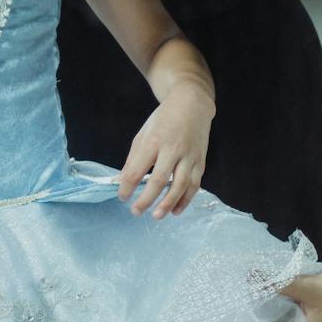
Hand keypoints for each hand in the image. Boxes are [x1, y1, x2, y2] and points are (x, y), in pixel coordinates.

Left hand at [117, 85, 212, 217]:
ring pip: (180, 185)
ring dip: (168, 203)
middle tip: (136, 212)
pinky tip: (175, 210)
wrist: (192, 105)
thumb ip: (132, 159)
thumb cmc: (163, 120)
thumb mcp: (143, 134)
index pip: (138, 169)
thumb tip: (120, 181)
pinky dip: (186, 199)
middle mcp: (172, 149)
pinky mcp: (201, 162)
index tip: (122, 197)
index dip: (128, 187)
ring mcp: (189, 156)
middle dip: (147, 199)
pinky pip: (194, 185)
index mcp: (153, 141)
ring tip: (157, 216)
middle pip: (159, 180)